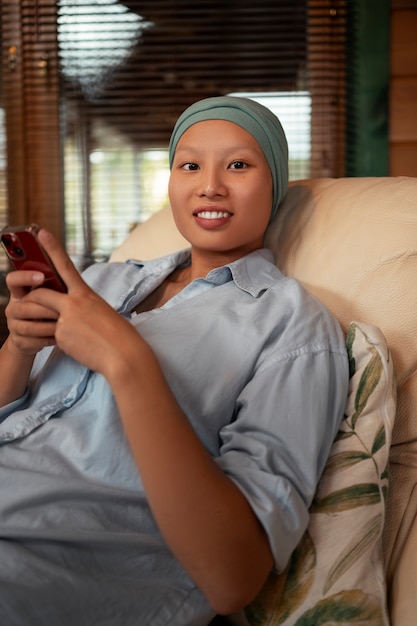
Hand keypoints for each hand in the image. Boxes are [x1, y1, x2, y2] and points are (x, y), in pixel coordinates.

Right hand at [5, 266, 58, 356]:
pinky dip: (49, 339)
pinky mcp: (19, 342)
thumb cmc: (47, 310)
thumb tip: (65, 268)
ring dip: (48, 326)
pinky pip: (33, 341)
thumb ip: (51, 285)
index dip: (25, 277)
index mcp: (19, 292)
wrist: (35, 338)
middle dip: (44, 308)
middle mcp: (13, 307)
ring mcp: (14, 325)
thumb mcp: (48, 295)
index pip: (13, 280)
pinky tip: (60, 336)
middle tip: (61, 309)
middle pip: (23, 306)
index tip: (42, 276)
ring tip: (63, 324)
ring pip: (28, 327)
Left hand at [25, 229, 142, 375]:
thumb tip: (67, 313)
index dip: (52, 248)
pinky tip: (82, 347)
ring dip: (51, 325)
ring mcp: (65, 320)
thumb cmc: (119, 335)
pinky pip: (54, 337)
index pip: (65, 266)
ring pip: (46, 319)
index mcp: (86, 294)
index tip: (41, 232)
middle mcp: (73, 303)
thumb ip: (82, 307)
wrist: (123, 355)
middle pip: (41, 295)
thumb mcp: (101, 312)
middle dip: (33, 300)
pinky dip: (65, 342)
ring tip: (76, 335)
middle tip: (29, 302)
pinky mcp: (61, 337)